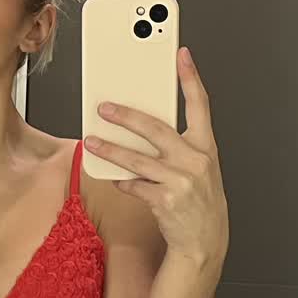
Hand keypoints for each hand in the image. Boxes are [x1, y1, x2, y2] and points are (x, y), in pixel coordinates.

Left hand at [85, 46, 228, 269]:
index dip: (191, 78)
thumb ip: (178, 146)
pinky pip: (134, 185)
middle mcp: (196, 161)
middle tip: (104, 107)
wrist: (205, 242)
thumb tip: (141, 126)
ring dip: (110, 149)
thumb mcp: (199, 169)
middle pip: (156, 128)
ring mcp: (181, 181)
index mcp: (205, 148)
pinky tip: (115, 178)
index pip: (200, 105)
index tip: (181, 55)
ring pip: (137, 159)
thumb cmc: (199, 201)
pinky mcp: (166, 200)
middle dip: (127, 116)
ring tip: (92, 141)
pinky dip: (122, 181)